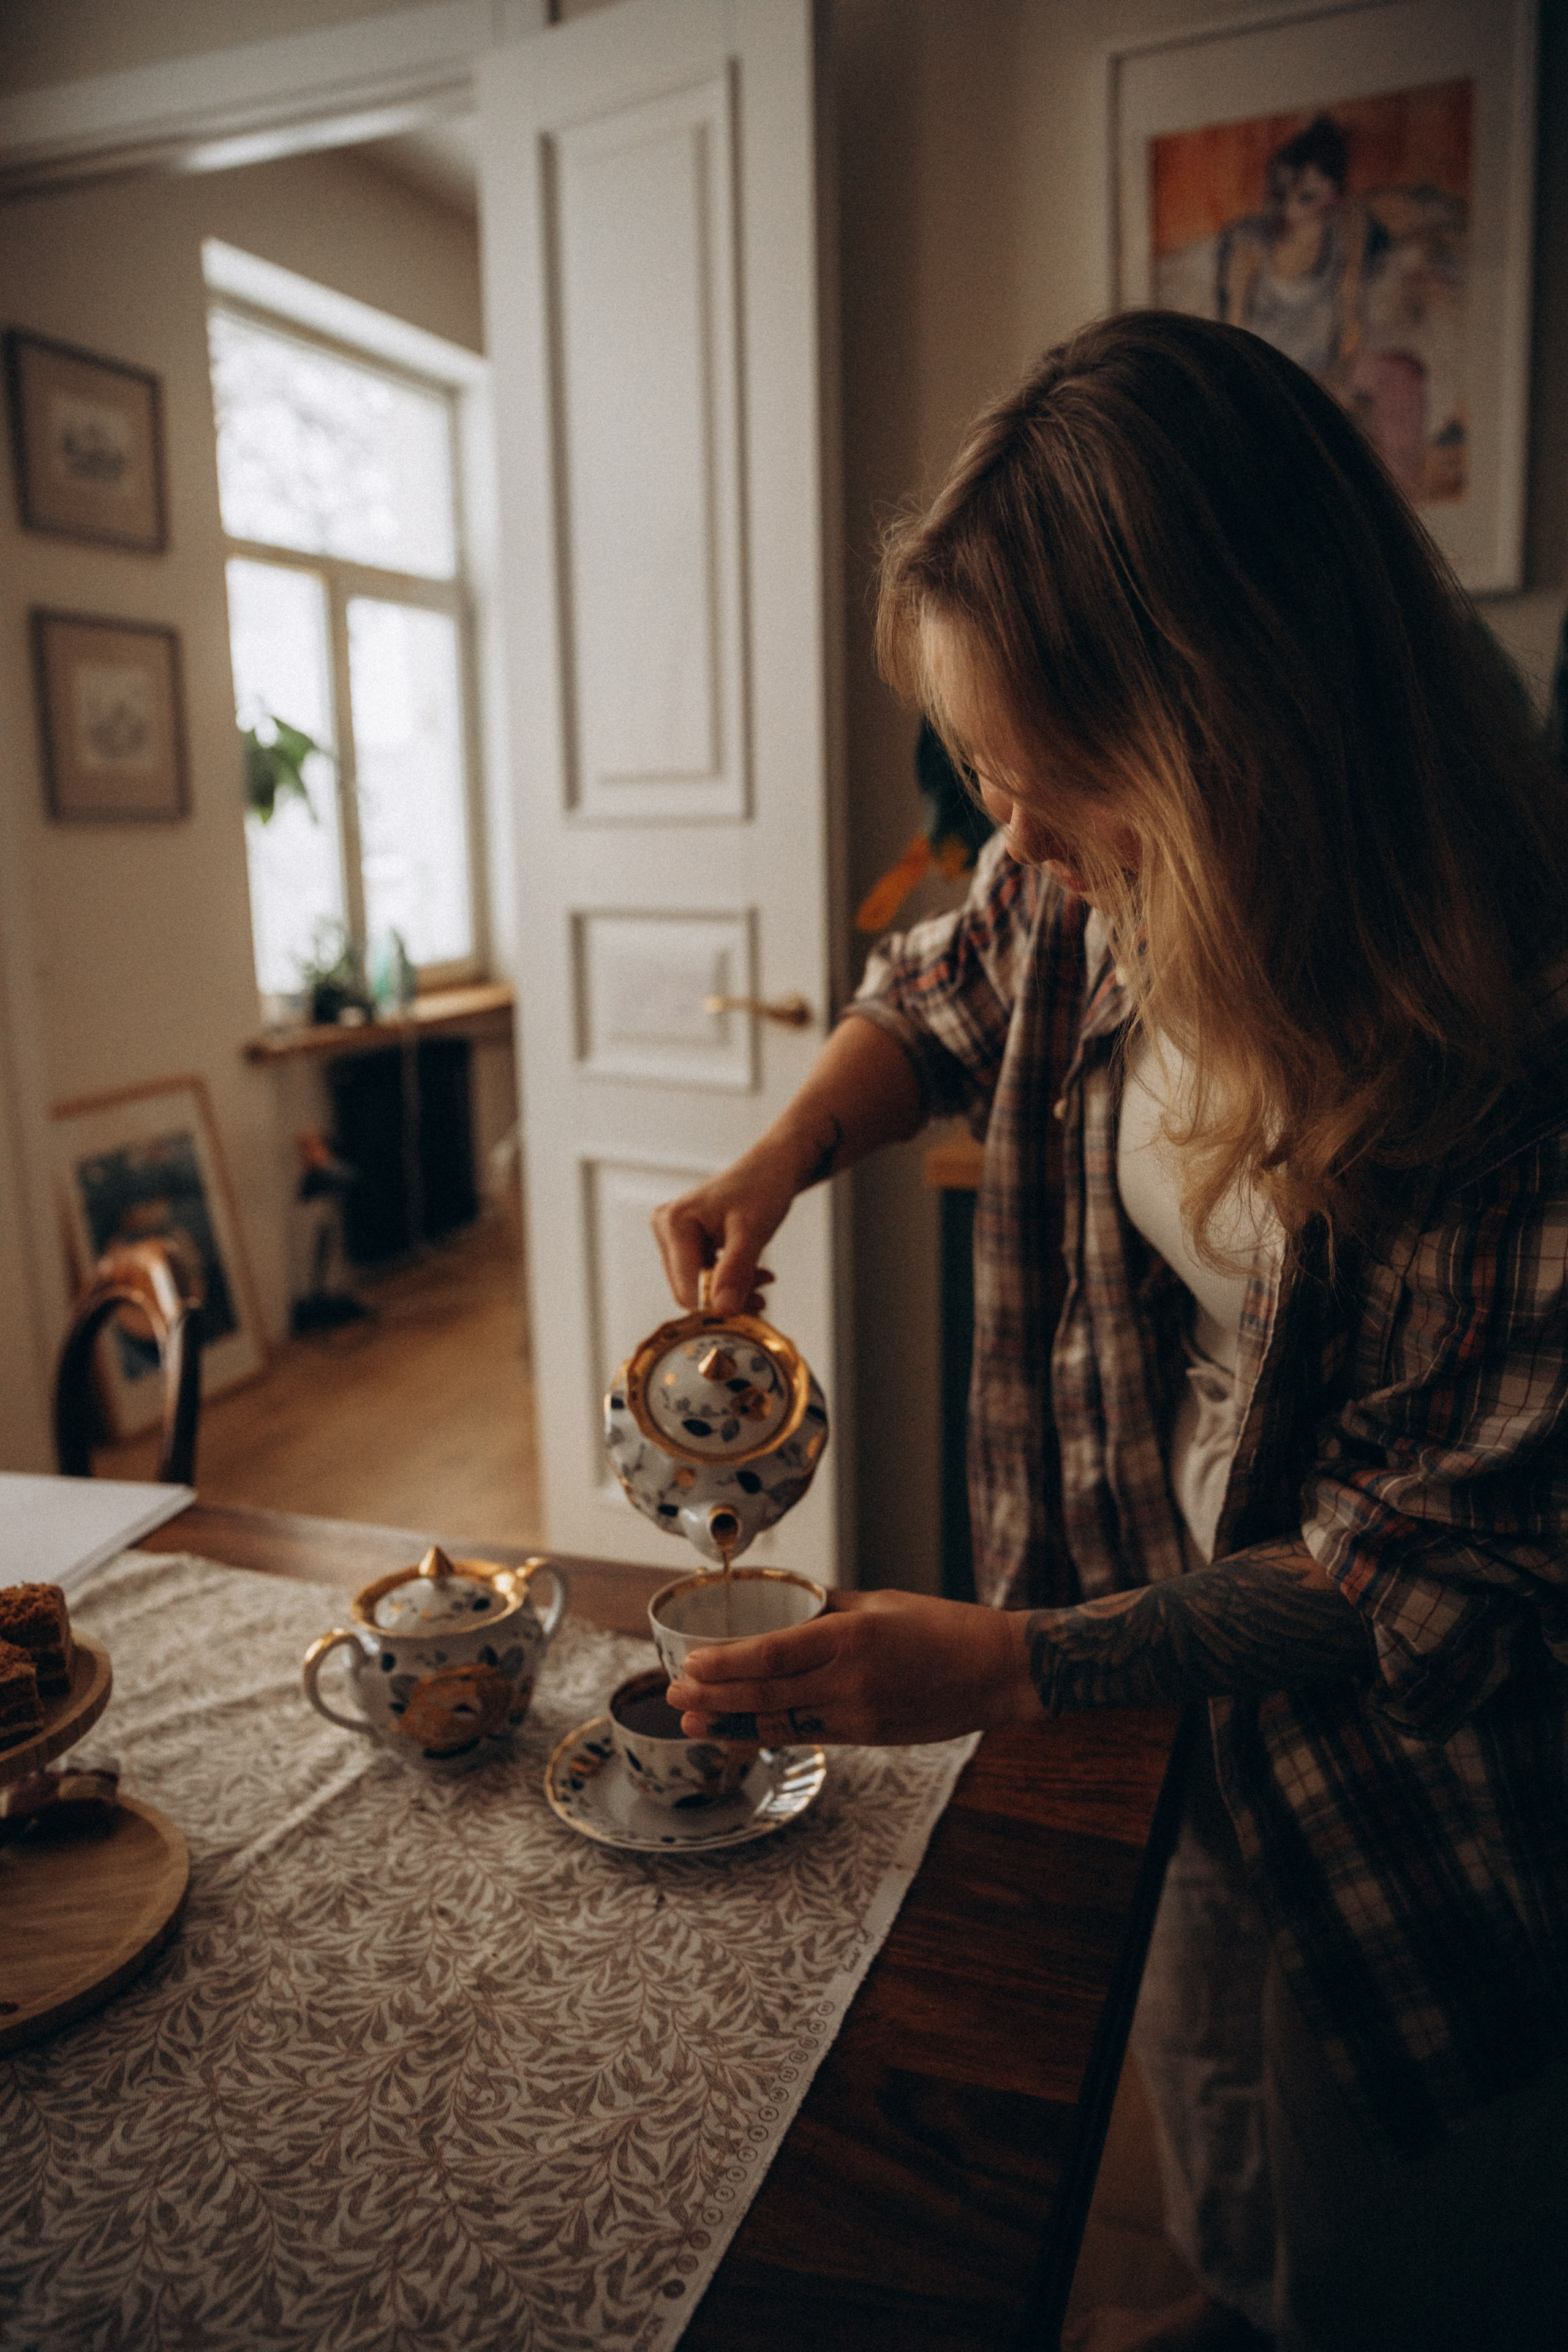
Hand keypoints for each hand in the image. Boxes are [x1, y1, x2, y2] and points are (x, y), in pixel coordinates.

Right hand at [651, 1146, 797, 1315]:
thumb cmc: (762, 1187)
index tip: (746, 1313)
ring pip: (698, 1285)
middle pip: (690, 1289)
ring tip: (763, 1280)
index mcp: (674, 1223)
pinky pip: (702, 1275)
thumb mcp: (752, 1231)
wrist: (772, 1167)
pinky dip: (729, 1279)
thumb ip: (736, 1271)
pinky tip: (754, 1274)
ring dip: (732, 1290)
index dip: (715, 1306)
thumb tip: (722, 1310)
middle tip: (761, 1293)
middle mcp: (665, 1227)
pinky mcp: (685, 1241)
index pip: (685, 1287)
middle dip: (726, 1296)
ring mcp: (673, 1235)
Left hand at [665, 1587, 1033, 1745]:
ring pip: (779, 1722)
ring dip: (730, 1722)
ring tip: (692, 1721)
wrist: (999, 1670)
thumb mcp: (882, 1603)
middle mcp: (850, 1680)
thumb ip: (829, 1609)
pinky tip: (739, 1734)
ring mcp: (860, 1714)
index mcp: (852, 1637)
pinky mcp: (870, 1737)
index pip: (771, 1653)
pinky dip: (767, 1735)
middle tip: (672, 1695)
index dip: (724, 1663)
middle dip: (712, 1695)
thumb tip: (785, 1608)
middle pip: (764, 1693)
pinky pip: (807, 1736)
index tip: (689, 1662)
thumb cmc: (945, 1625)